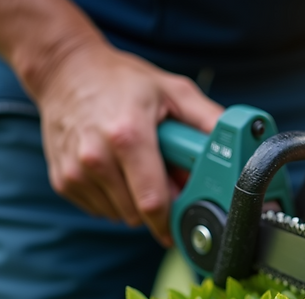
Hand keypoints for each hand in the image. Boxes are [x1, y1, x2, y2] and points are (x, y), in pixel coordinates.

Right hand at [30, 40, 223, 245]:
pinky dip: (115, 198)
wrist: (65, 71)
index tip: (189, 220)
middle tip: (164, 179)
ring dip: (136, 202)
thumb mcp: (172, 90)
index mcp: (127, 135)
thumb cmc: (121, 80)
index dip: (176, 218)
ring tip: (136, 167)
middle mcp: (96, 157)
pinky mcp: (63, 181)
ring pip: (121, 216)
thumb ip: (209, 121)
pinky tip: (116, 170)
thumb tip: (241, 148)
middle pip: (139, 214)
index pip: (154, 202)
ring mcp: (75, 172)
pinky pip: (102, 210)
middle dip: (159, 206)